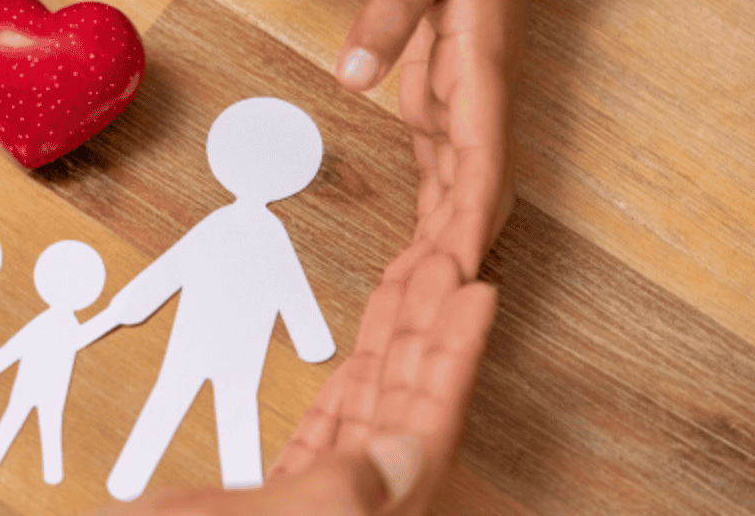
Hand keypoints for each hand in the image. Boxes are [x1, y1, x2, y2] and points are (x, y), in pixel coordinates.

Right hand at [92, 253, 496, 514]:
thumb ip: (341, 491)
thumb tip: (413, 452)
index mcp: (361, 512)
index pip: (425, 425)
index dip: (452, 355)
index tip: (473, 294)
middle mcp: (353, 506)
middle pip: (405, 406)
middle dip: (424, 330)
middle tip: (445, 262)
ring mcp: (320, 503)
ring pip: (370, 412)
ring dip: (390, 347)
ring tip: (412, 284)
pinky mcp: (281, 499)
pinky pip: (331, 433)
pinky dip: (347, 389)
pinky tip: (360, 361)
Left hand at [321, 0, 734, 276]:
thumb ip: (388, 14)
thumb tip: (352, 79)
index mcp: (480, 71)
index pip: (480, 168)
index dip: (467, 229)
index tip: (451, 280)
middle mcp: (481, 100)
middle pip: (477, 199)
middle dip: (455, 261)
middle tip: (421, 323)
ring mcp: (466, 104)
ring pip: (460, 194)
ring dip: (441, 251)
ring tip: (412, 311)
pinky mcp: (447, 100)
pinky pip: (441, 173)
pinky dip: (429, 218)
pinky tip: (416, 257)